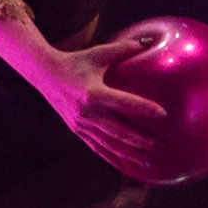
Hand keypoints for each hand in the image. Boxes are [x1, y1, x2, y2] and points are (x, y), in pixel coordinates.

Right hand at [50, 38, 183, 182]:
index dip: (143, 108)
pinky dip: (112, 157)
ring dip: (129, 154)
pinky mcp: (76, 130)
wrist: (45, 74)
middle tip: (162, 146)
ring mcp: (80, 124)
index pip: (123, 102)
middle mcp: (87, 112)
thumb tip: (148, 42)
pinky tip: (127, 165)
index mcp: (94, 93)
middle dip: (141, 141)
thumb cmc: (76, 61)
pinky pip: (97, 147)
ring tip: (150, 163)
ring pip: (108, 144)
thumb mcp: (98, 53)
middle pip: (118, 131)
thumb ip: (123, 48)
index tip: (163, 114)